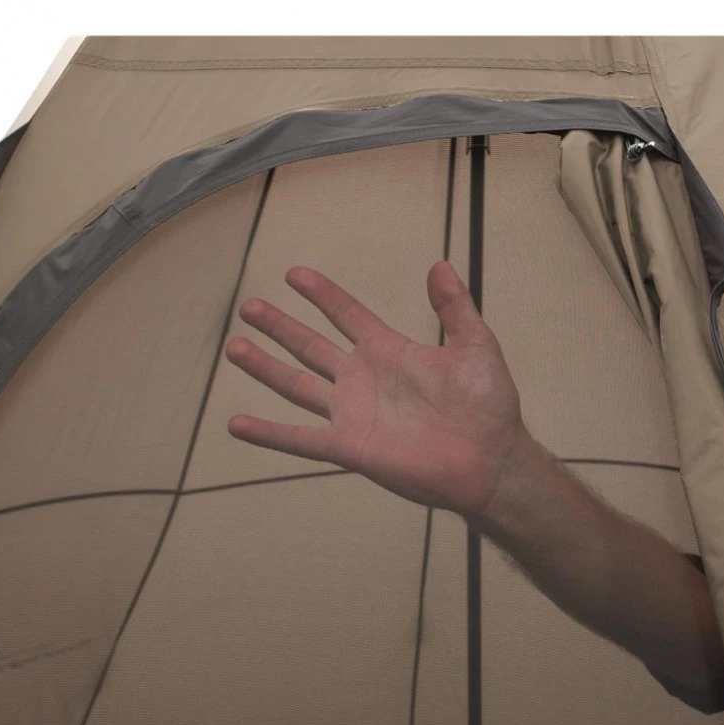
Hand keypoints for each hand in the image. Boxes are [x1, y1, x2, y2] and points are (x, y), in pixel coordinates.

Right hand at [225, 261, 529, 518]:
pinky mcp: (349, 447)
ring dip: (265, 368)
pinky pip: (300, 439)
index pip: (347, 315)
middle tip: (249, 307)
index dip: (322, 295)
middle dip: (280, 327)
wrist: (489, 459)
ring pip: (297, 385)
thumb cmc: (488, 405)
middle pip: (310, 346)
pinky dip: (268, 433)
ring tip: (234, 347)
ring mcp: (352, 414)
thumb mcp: (475, 345)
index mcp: (389, 352)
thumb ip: (454, 307)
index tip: (294, 274)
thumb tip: (440, 265)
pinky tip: (236, 423)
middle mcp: (364, 380)